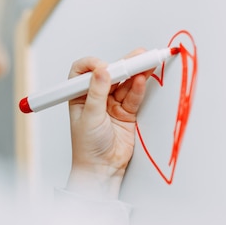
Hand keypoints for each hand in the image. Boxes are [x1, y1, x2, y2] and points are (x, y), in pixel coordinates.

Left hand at [66, 49, 153, 198]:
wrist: (102, 168)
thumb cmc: (87, 147)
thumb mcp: (89, 117)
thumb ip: (97, 92)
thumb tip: (101, 70)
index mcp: (79, 95)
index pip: (84, 71)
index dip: (95, 64)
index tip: (105, 66)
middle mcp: (96, 97)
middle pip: (110, 73)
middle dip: (123, 63)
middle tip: (137, 56)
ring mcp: (112, 104)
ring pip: (125, 83)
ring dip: (136, 73)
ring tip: (146, 63)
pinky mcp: (126, 112)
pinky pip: (133, 96)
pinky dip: (139, 88)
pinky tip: (142, 79)